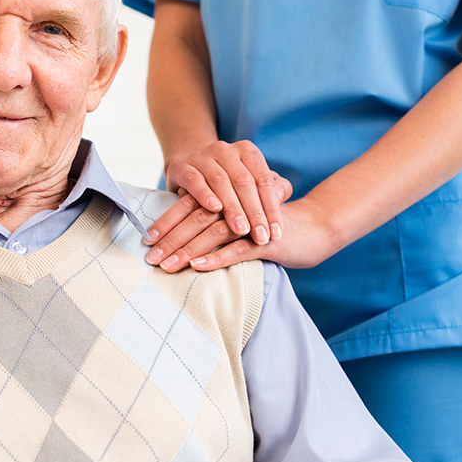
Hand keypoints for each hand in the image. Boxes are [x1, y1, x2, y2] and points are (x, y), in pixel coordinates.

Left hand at [146, 197, 341, 272]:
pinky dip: (217, 257)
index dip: (168, 222)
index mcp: (226, 195)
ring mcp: (252, 220)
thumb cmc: (268, 225)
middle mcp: (237, 202)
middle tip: (151, 258)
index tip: (148, 240)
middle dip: (171, 239)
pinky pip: (239, 248)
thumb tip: (180, 229)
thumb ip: (214, 217)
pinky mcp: (267, 239)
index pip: (190, 204)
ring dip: (188, 250)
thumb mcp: (239, 217)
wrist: (313, 227)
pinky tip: (198, 266)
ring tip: (168, 265)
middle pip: (197, 218)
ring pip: (214, 232)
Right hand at [154, 140, 292, 245]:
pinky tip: (214, 209)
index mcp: (247, 151)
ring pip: (221, 182)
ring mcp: (202, 156)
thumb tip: (283, 196)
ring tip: (242, 231)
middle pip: (244, 182)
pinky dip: (205, 194)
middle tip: (261, 238)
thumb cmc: (229, 183)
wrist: (190, 171)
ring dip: (233, 208)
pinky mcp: (182, 167)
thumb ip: (271, 189)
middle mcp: (226, 150)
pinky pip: (195, 180)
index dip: (272, 208)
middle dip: (254, 212)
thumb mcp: (251, 184)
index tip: (277, 233)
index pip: (264, 181)